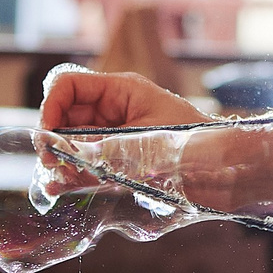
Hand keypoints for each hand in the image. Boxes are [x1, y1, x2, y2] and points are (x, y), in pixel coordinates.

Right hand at [35, 67, 207, 197]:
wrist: (226, 169)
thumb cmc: (192, 146)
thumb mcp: (139, 145)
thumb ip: (97, 149)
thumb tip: (58, 154)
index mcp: (121, 90)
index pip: (69, 85)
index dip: (50, 106)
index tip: (46, 135)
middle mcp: (114, 108)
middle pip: (66, 114)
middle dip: (53, 137)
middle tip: (49, 164)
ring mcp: (117, 132)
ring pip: (74, 139)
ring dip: (61, 158)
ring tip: (54, 182)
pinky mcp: (121, 156)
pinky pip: (89, 160)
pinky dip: (74, 172)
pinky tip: (60, 187)